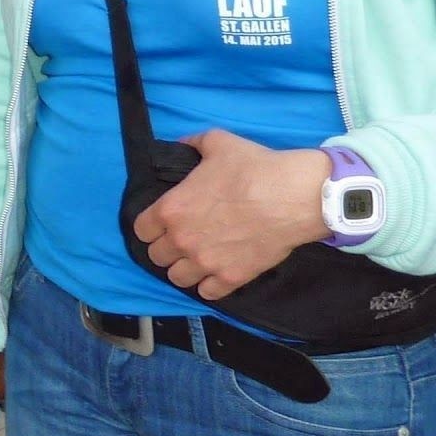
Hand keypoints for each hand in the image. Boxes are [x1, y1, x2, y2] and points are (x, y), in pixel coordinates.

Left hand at [134, 130, 331, 298]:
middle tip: (182, 239)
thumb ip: (193, 143)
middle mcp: (182, 240)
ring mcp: (206, 262)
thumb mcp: (217, 142)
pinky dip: (208, 286)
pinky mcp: (231, 278)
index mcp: (171, 209)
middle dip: (166, 248)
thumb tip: (184, 143)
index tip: (161, 223)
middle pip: (156, 256)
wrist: (295, 196)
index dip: (150, 226)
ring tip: (196, 258)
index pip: (141, 230)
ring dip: (183, 269)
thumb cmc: (254, 168)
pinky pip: (207, 293)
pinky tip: (215, 274)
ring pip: (177, 278)